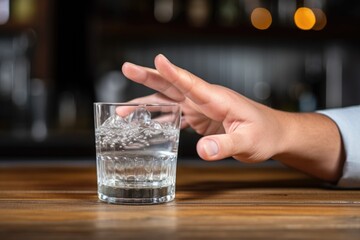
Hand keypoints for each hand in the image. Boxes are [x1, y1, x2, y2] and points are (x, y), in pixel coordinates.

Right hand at [121, 54, 284, 162]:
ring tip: (122, 108)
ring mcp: (201, 109)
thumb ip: (225, 145)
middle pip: (172, 86)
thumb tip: (202, 150)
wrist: (273, 134)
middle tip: (126, 68)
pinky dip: (159, 119)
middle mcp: (205, 100)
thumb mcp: (248, 142)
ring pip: (169, 101)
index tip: (156, 60)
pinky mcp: (201, 119)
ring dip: (146, 103)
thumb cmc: (265, 134)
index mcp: (217, 99)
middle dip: (148, 77)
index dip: (172, 72)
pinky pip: (175, 116)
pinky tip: (146, 124)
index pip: (190, 83)